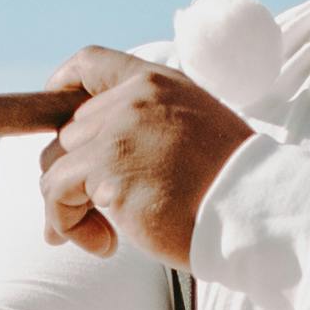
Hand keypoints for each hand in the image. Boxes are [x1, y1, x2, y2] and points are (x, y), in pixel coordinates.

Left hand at [34, 45, 251, 264]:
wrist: (256, 210)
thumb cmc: (228, 187)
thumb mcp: (192, 132)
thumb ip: (145, 129)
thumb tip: (80, 163)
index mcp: (156, 83)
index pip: (90, 63)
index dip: (61, 85)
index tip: (54, 115)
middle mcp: (133, 101)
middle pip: (65, 132)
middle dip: (73, 178)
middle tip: (98, 216)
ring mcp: (118, 134)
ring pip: (53, 167)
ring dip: (68, 208)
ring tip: (103, 236)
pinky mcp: (108, 173)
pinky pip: (57, 198)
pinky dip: (69, 226)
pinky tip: (105, 245)